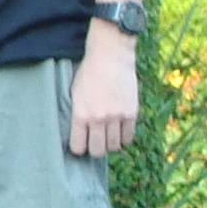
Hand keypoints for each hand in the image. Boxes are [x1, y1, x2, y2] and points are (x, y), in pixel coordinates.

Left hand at [69, 25, 139, 157]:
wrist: (110, 57)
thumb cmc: (88, 73)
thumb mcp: (74, 94)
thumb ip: (78, 114)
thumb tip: (79, 134)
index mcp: (81, 114)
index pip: (79, 146)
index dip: (79, 149)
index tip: (80, 145)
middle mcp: (99, 118)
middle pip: (98, 150)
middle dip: (95, 150)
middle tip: (94, 144)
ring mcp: (117, 116)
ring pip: (114, 146)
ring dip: (110, 145)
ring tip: (107, 137)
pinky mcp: (131, 113)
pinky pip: (129, 137)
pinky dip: (124, 138)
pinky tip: (119, 132)